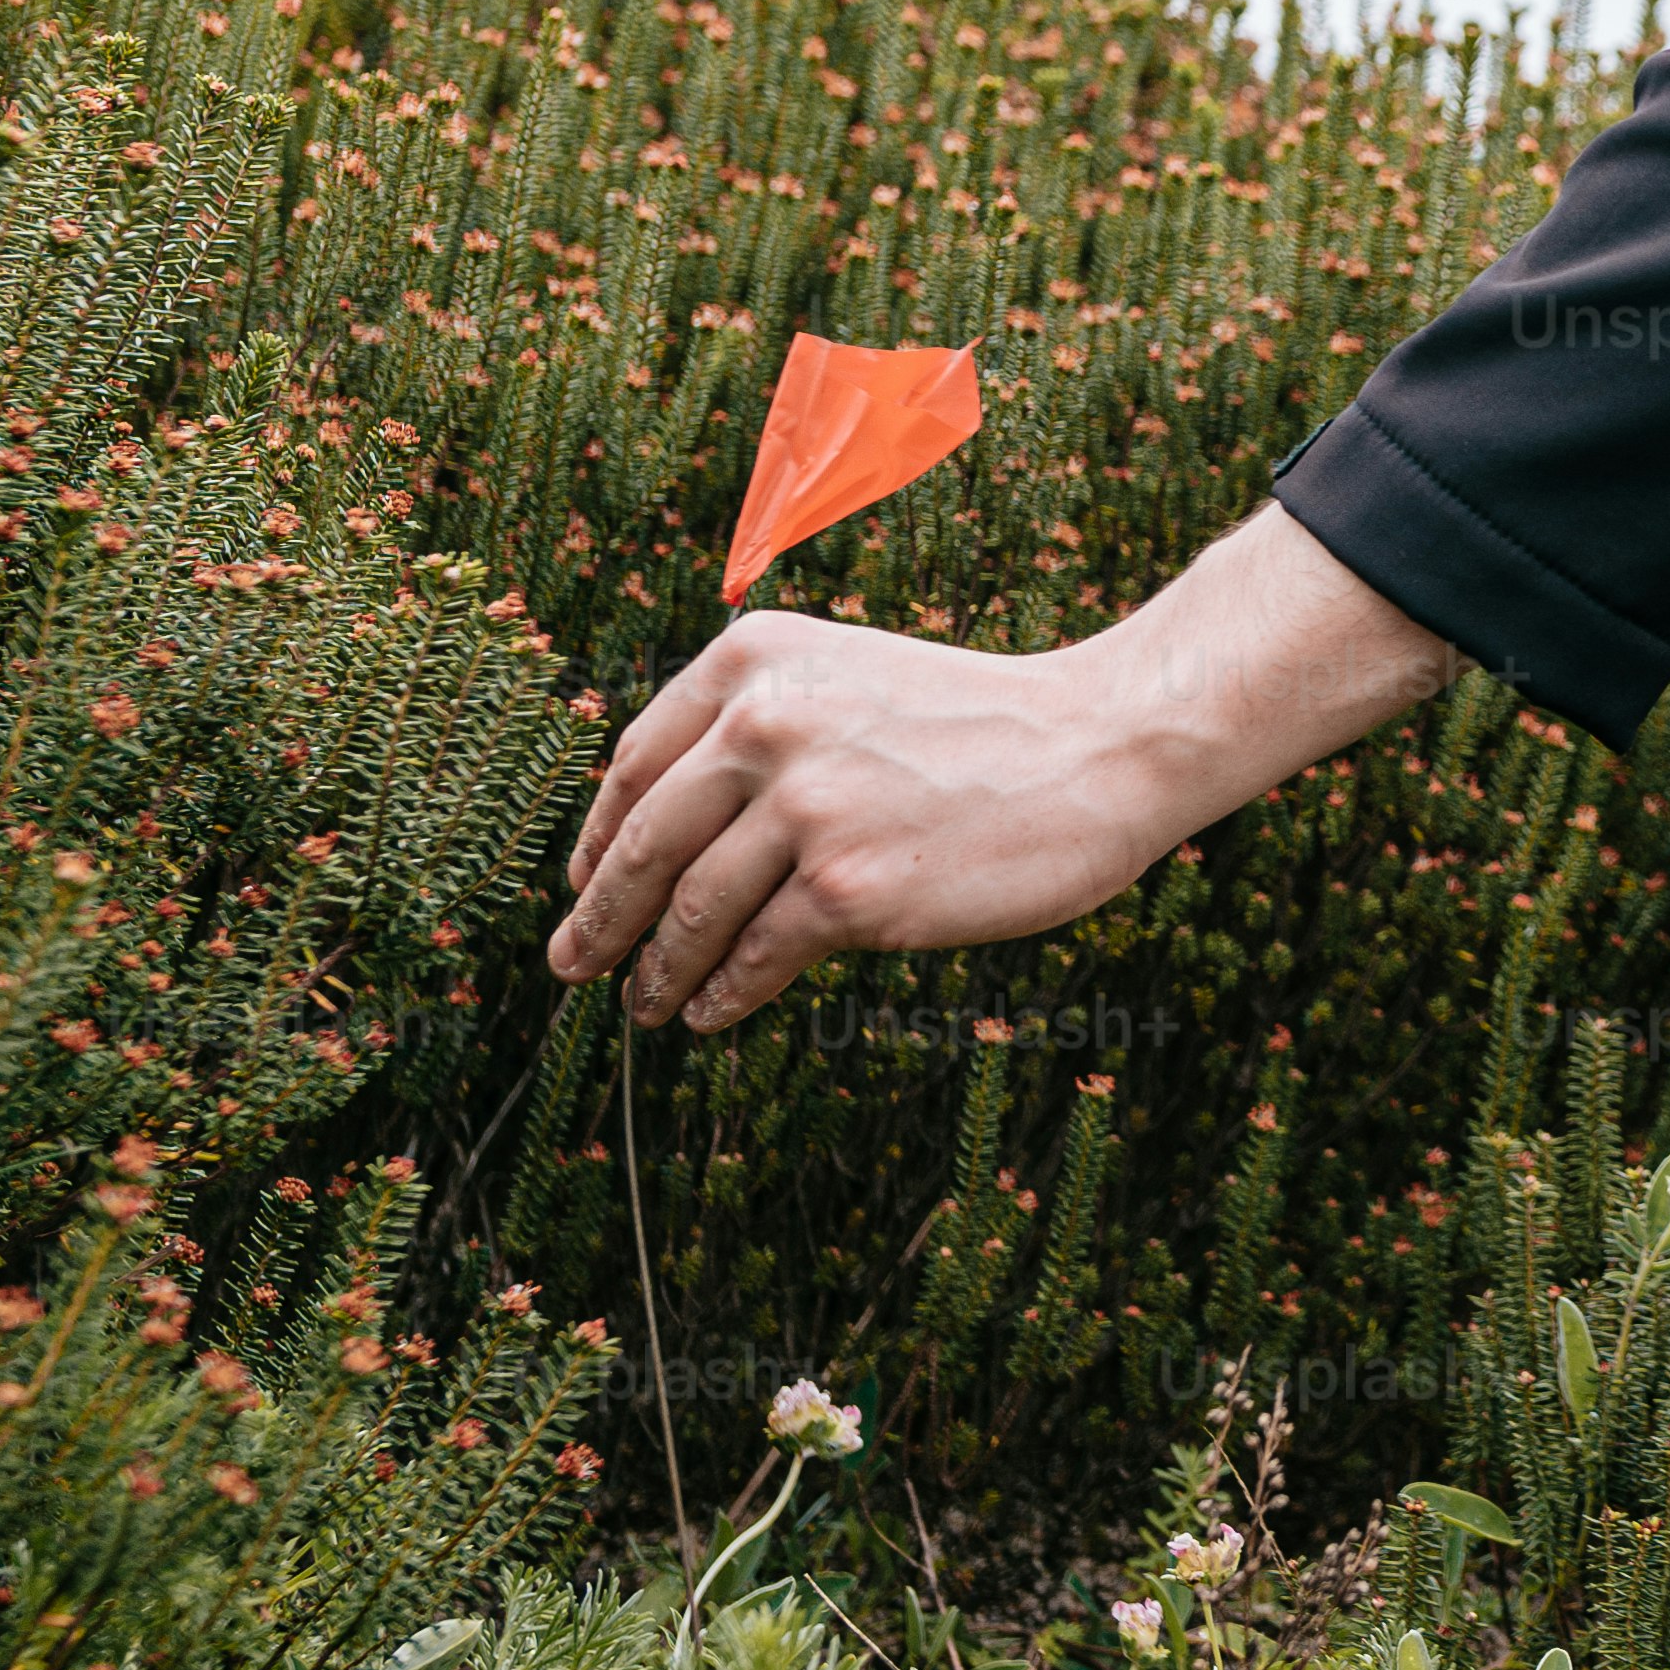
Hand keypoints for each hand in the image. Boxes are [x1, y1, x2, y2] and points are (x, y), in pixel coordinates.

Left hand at [547, 505, 1455, 1031]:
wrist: (1096, 747)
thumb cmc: (981, 724)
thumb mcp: (849, 682)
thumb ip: (762, 731)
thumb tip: (670, 834)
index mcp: (752, 659)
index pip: (637, 761)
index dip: (598, 836)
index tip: (584, 880)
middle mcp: (763, 723)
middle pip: (645, 841)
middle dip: (600, 914)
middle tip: (573, 961)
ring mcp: (803, 807)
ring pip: (691, 908)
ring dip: (657, 967)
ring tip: (646, 1003)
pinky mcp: (845, 888)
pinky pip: (752, 956)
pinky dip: (721, 992)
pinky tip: (711, 1011)